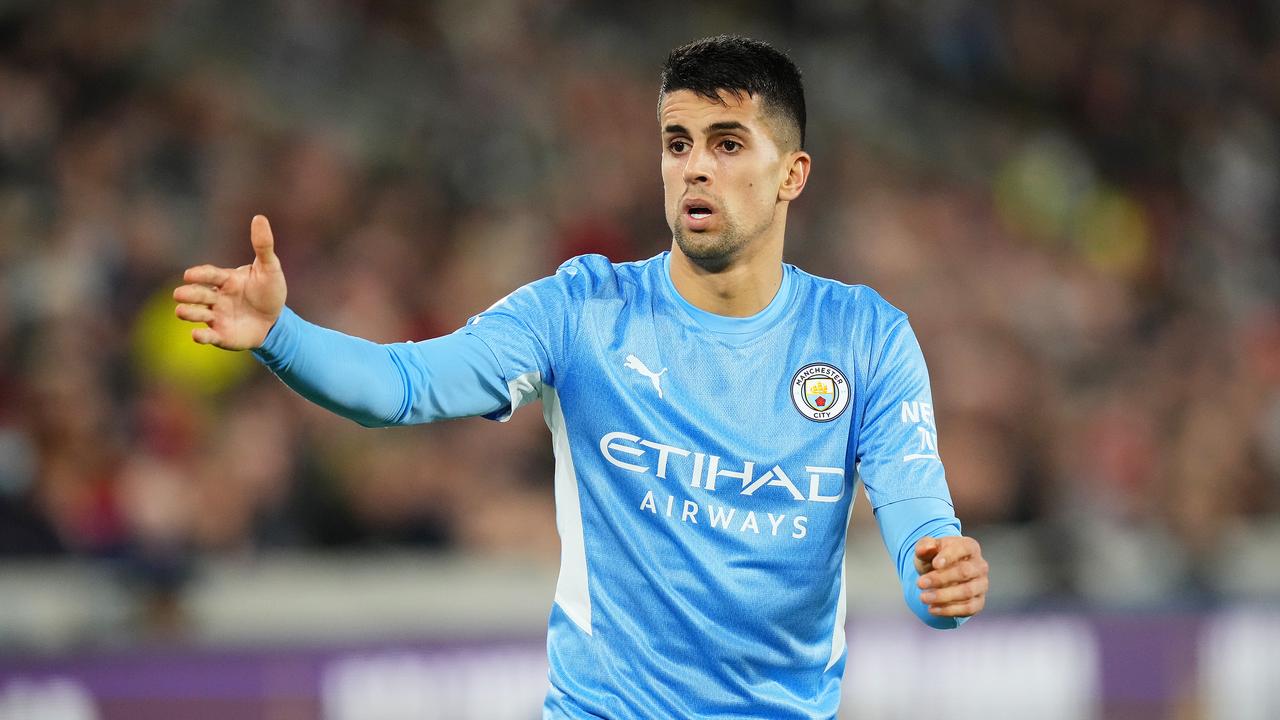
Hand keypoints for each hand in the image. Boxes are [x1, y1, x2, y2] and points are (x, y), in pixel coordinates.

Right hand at [173, 215, 286, 349]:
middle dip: (189, 294)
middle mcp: (217, 297)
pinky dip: (201, 337)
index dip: (200, 274)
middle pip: (199, 294)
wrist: (276, 321)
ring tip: (181, 311)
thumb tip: (259, 217)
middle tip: (179, 294)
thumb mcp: (270, 268)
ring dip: (189, 313)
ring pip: (198, 314)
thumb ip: (263, 246)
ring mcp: (216, 316)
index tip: (189, 274)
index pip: (210, 275)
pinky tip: (196, 335)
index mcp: (226, 280)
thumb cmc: (270, 291)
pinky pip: (208, 336)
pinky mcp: (221, 335)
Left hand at [914, 535, 987, 617]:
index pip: (963, 549)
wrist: (941, 575)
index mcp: (969, 546)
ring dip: (943, 596)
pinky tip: (932, 609)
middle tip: (920, 583)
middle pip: (964, 572)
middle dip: (941, 579)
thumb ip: (924, 546)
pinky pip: (968, 608)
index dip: (949, 556)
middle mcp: (980, 565)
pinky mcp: (979, 602)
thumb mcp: (927, 550)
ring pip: (967, 592)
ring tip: (923, 598)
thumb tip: (926, 548)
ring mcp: (981, 584)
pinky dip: (949, 610)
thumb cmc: (935, 558)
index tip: (934, 564)